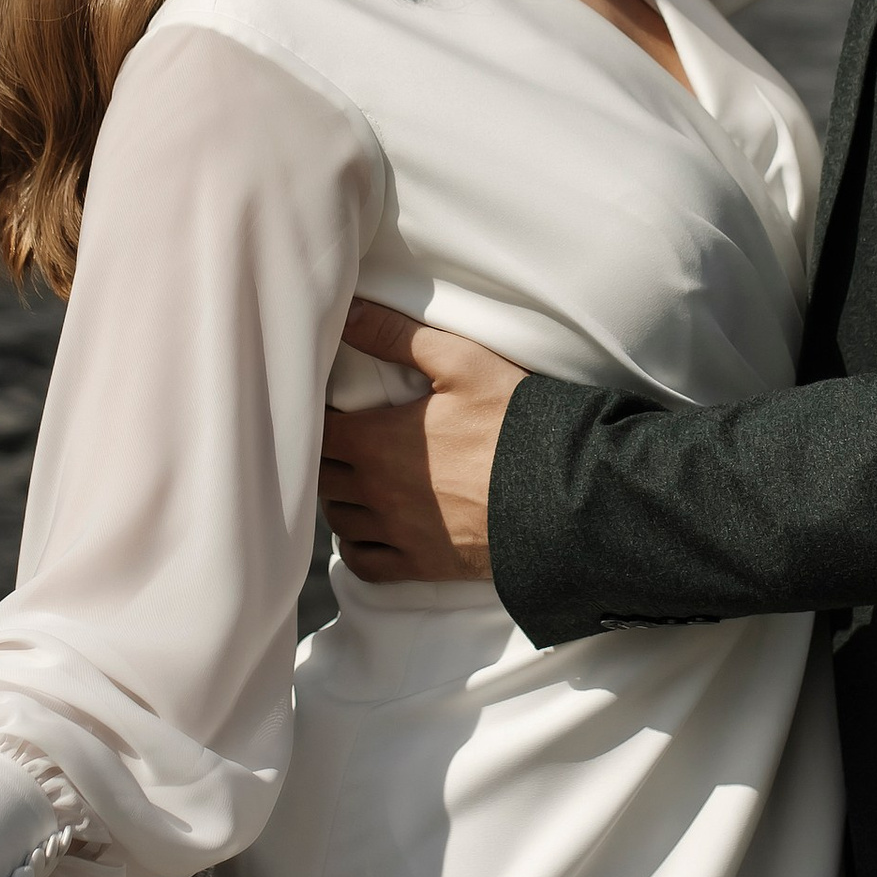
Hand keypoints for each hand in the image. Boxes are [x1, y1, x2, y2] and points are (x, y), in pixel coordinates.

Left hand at [320, 300, 526, 580]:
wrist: (560, 494)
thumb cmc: (512, 422)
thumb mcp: (462, 362)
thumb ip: (398, 336)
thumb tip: (349, 312)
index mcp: (375, 441)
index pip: (317, 432)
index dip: (318, 419)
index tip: (333, 410)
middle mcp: (375, 492)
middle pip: (321, 476)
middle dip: (327, 457)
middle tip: (347, 442)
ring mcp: (395, 532)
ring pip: (338, 519)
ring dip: (339, 499)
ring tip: (357, 481)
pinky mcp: (419, 564)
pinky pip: (363, 562)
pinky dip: (356, 545)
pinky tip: (369, 528)